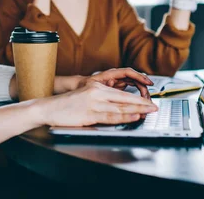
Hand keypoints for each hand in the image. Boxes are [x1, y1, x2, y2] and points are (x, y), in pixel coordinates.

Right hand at [39, 81, 157, 126]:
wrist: (49, 108)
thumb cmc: (67, 105)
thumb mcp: (86, 96)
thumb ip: (101, 99)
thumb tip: (118, 106)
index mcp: (97, 87)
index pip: (122, 93)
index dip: (137, 98)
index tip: (148, 102)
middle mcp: (97, 93)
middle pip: (124, 98)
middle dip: (142, 103)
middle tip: (155, 106)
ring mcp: (93, 103)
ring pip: (120, 107)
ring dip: (137, 109)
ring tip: (149, 111)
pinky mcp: (89, 114)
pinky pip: (111, 116)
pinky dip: (124, 117)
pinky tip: (133, 116)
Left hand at [77, 68, 153, 99]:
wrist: (78, 87)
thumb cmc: (84, 85)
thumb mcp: (92, 86)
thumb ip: (103, 86)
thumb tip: (112, 84)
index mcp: (110, 73)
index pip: (129, 72)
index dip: (140, 77)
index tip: (148, 83)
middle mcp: (116, 76)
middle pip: (135, 80)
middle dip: (144, 89)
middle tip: (149, 100)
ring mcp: (118, 82)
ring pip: (135, 85)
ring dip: (142, 94)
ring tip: (146, 104)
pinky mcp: (118, 88)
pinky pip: (132, 91)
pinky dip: (137, 98)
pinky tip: (140, 106)